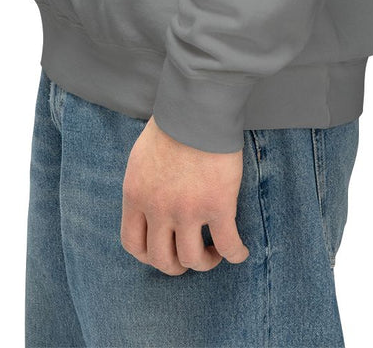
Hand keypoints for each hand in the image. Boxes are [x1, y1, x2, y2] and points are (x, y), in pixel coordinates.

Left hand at [119, 116, 249, 274]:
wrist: (197, 108)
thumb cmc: (172, 125)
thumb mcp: (141, 159)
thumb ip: (143, 187)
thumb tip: (150, 205)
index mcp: (136, 196)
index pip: (133, 244)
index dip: (149, 256)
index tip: (163, 251)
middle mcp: (158, 209)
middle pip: (162, 259)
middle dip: (177, 265)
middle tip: (189, 255)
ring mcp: (188, 210)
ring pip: (193, 259)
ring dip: (204, 262)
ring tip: (213, 252)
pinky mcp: (218, 206)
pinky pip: (228, 245)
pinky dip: (235, 254)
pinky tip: (239, 251)